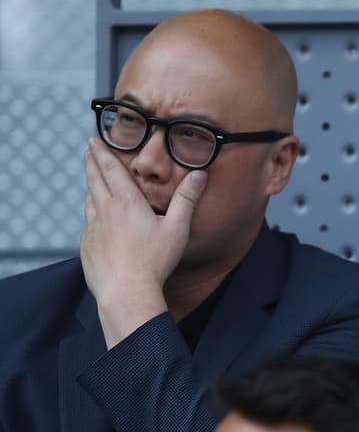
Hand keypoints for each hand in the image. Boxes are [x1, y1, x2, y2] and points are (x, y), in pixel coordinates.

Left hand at [81, 138, 206, 344]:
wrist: (127, 291)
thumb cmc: (155, 260)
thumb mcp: (178, 228)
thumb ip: (187, 200)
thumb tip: (199, 175)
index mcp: (126, 202)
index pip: (110, 170)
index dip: (102, 153)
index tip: (94, 140)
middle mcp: (105, 211)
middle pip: (94, 180)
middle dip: (91, 162)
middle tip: (87, 150)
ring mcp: (93, 229)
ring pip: (89, 200)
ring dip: (90, 187)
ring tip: (91, 181)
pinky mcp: (87, 246)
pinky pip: (88, 225)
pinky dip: (91, 215)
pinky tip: (96, 221)